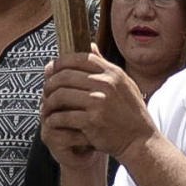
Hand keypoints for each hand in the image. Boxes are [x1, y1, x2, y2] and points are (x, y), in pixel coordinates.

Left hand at [40, 49, 153, 170]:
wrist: (140, 140)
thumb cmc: (131, 112)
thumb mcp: (124, 83)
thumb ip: (105, 65)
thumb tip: (90, 45)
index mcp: (112, 73)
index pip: (78, 58)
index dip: (60, 62)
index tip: (52, 70)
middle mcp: (105, 84)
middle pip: (65, 76)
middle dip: (50, 83)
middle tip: (45, 90)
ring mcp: (99, 102)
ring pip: (60, 95)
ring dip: (49, 101)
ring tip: (47, 107)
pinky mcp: (92, 121)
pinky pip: (63, 116)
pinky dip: (53, 119)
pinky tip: (52, 121)